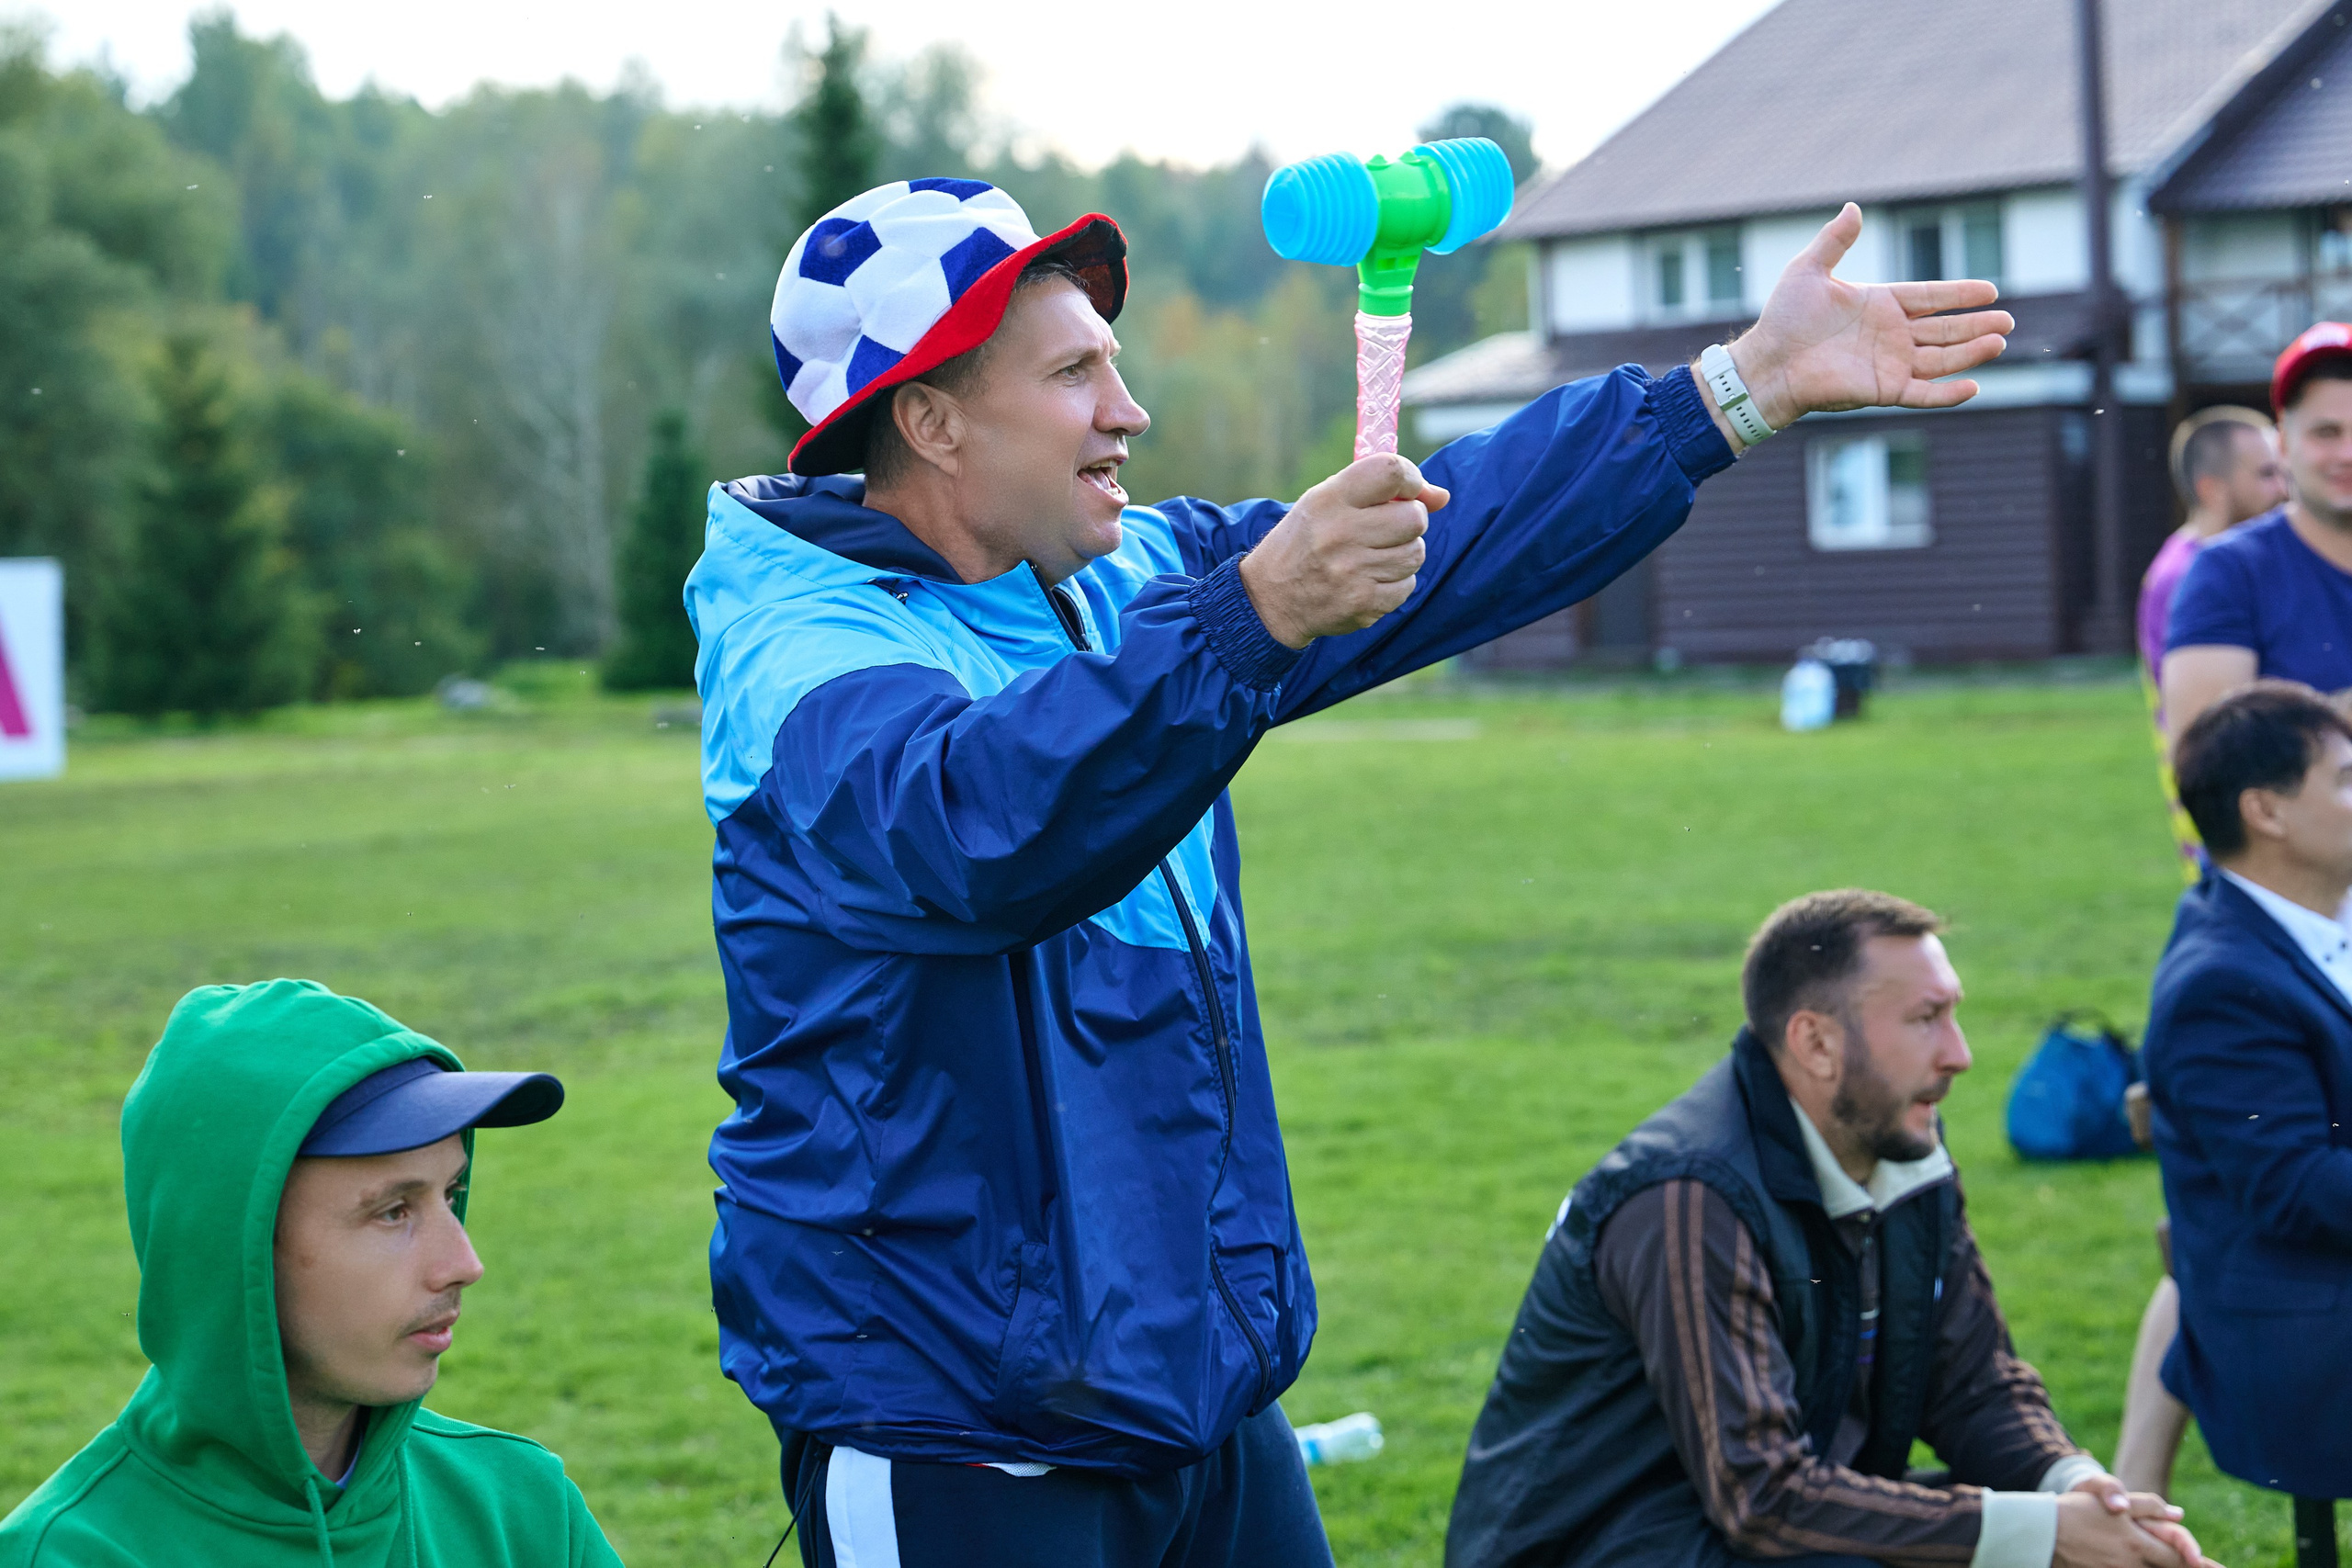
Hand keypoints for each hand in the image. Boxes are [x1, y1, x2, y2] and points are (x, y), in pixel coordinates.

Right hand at [1240, 454, 1448, 647]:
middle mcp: (1340, 533)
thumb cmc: (1307, 540)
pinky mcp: (1362, 604)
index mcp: (1329, 499)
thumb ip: (1380, 491)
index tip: (1411, 489)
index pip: (1391, 471)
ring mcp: (1351, 572)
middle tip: (1389, 528)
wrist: (1269, 598)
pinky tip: (1369, 581)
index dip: (1412, 479)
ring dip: (1403, 554)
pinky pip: (1407, 586)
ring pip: (1415, 554)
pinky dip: (1395, 584)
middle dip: (1410, 521)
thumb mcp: (1326, 501)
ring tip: (1374, 557)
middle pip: (1414, 518)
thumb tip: (1442, 496)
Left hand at [1725, 202, 2012, 435]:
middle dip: (1977, 325)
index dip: (1960, 294)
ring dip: (1971, 352)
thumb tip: (1853, 207)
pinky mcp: (1883, 390)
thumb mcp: (1809, 270)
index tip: (1991, 291)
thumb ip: (1835, 240)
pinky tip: (1974, 386)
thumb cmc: (1784, 318)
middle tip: (2008, 321)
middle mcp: (1891, 334)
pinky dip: (1947, 393)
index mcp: (1880, 304)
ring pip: (1942, 359)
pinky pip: (1923, 394)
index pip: (1931, 297)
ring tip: (2000, 342)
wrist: (1768, 362)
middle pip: (1945, 329)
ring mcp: (1890, 363)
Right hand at [2053, 1486, 2207, 1567]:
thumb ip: (2147, 1507)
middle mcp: (2130, 1564)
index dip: (2200, 1563)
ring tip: (2177, 1563)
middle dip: (2186, 1567)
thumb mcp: (2113, 1502)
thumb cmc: (2076, 1512)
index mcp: (2137, 1544)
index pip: (2178, 1557)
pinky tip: (2139, 1562)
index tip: (2216, 1567)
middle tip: (2210, 1567)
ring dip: (2165, 1567)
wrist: (2041, 1532)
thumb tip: (2178, 1514)